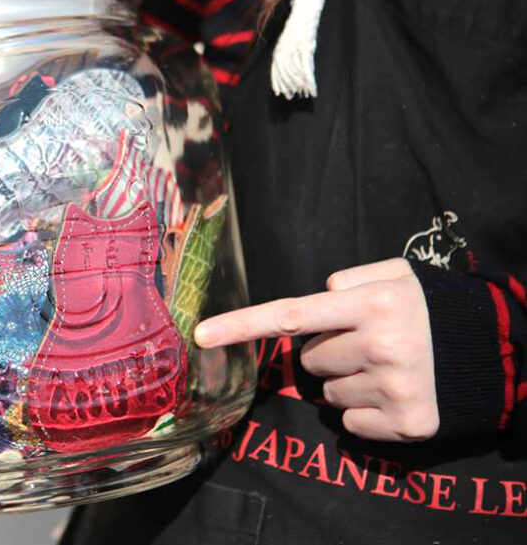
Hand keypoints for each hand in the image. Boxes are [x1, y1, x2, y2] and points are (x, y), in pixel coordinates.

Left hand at [195, 258, 438, 441]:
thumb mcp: (398, 274)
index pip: (291, 315)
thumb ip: (350, 278)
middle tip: (369, 342)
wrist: (496, 349)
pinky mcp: (408, 423)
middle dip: (329, 351)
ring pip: (328, 393)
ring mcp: (395, 387)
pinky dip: (365, 411)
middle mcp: (381, 345)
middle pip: (310, 359)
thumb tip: (317, 298)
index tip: (200, 335)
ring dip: (347, 381)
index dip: (242, 325)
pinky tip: (394, 393)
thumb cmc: (433, 308)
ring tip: (387, 366)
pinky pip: (351, 422)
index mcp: (372, 304)